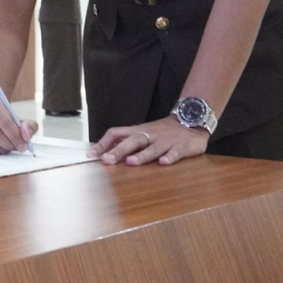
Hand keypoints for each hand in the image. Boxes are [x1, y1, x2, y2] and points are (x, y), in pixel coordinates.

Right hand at [0, 95, 38, 153]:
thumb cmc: (6, 117)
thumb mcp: (20, 118)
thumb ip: (29, 126)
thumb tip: (26, 136)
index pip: (4, 121)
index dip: (15, 135)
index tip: (24, 145)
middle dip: (10, 144)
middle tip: (18, 148)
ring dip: (2, 148)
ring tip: (9, 147)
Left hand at [88, 116, 207, 166]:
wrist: (191, 119)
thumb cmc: (163, 131)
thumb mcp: (143, 132)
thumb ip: (127, 141)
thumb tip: (104, 152)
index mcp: (138, 131)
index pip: (116, 133)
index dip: (103, 143)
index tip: (91, 155)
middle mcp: (150, 135)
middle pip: (132, 141)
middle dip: (119, 150)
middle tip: (107, 160)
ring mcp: (165, 141)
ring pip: (152, 147)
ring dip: (142, 155)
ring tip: (131, 162)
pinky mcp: (182, 147)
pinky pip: (175, 152)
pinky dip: (169, 157)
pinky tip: (163, 163)